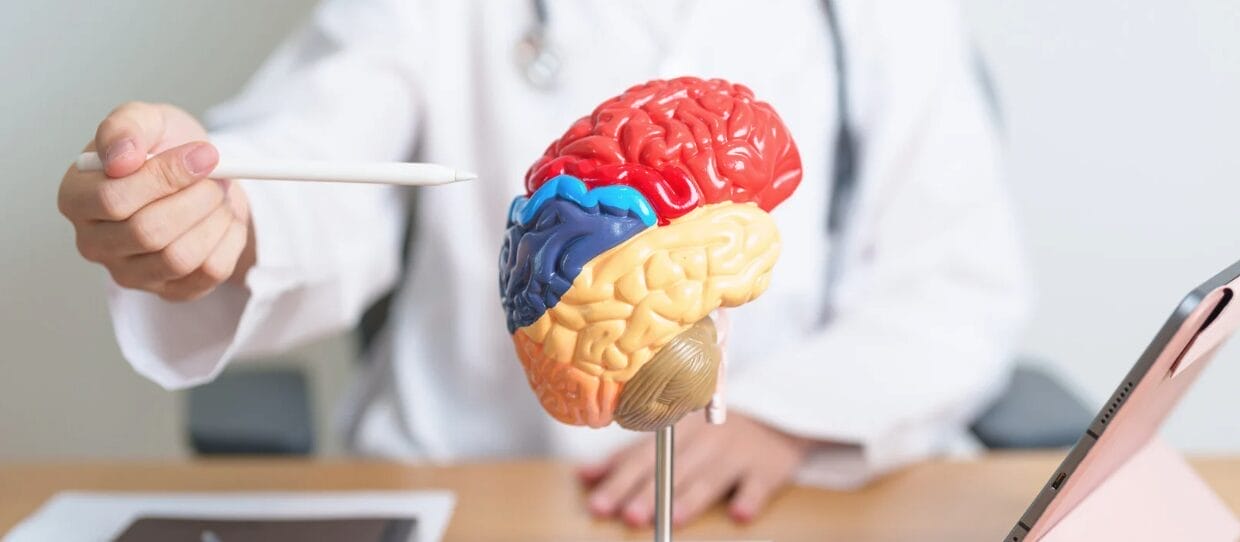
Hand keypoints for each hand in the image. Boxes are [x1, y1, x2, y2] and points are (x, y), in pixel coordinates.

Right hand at [58, 102, 254, 300]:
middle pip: (147, 233)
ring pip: (179, 258)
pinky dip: (229, 240)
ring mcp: (131, 273)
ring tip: (219, 195)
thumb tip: (122, 158)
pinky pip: (209, 273)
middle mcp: (94, 243)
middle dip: (195, 199)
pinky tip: (224, 218)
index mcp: (76, 198)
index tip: (203, 155)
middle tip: (217, 176)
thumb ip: (126, 126)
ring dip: (213, 220)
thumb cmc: (162, 148)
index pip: (113, 199)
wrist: (199, 175)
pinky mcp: (171, 290)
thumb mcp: (145, 119)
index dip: (165, 177)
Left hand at [578, 412, 811, 527]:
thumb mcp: (669, 438)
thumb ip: (628, 457)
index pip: (641, 458)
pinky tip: (739, 514)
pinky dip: (750, 498)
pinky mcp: (767, 467)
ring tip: (674, 520)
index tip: (598, 504)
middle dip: (648, 493)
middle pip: (671, 470)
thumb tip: (583, 475)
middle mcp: (703, 441)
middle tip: (628, 516)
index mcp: (674, 433)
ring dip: (691, 498)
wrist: (774, 418)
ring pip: (710, 478)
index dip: (618, 482)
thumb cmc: (709, 435)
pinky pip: (758, 484)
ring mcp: (736, 452)